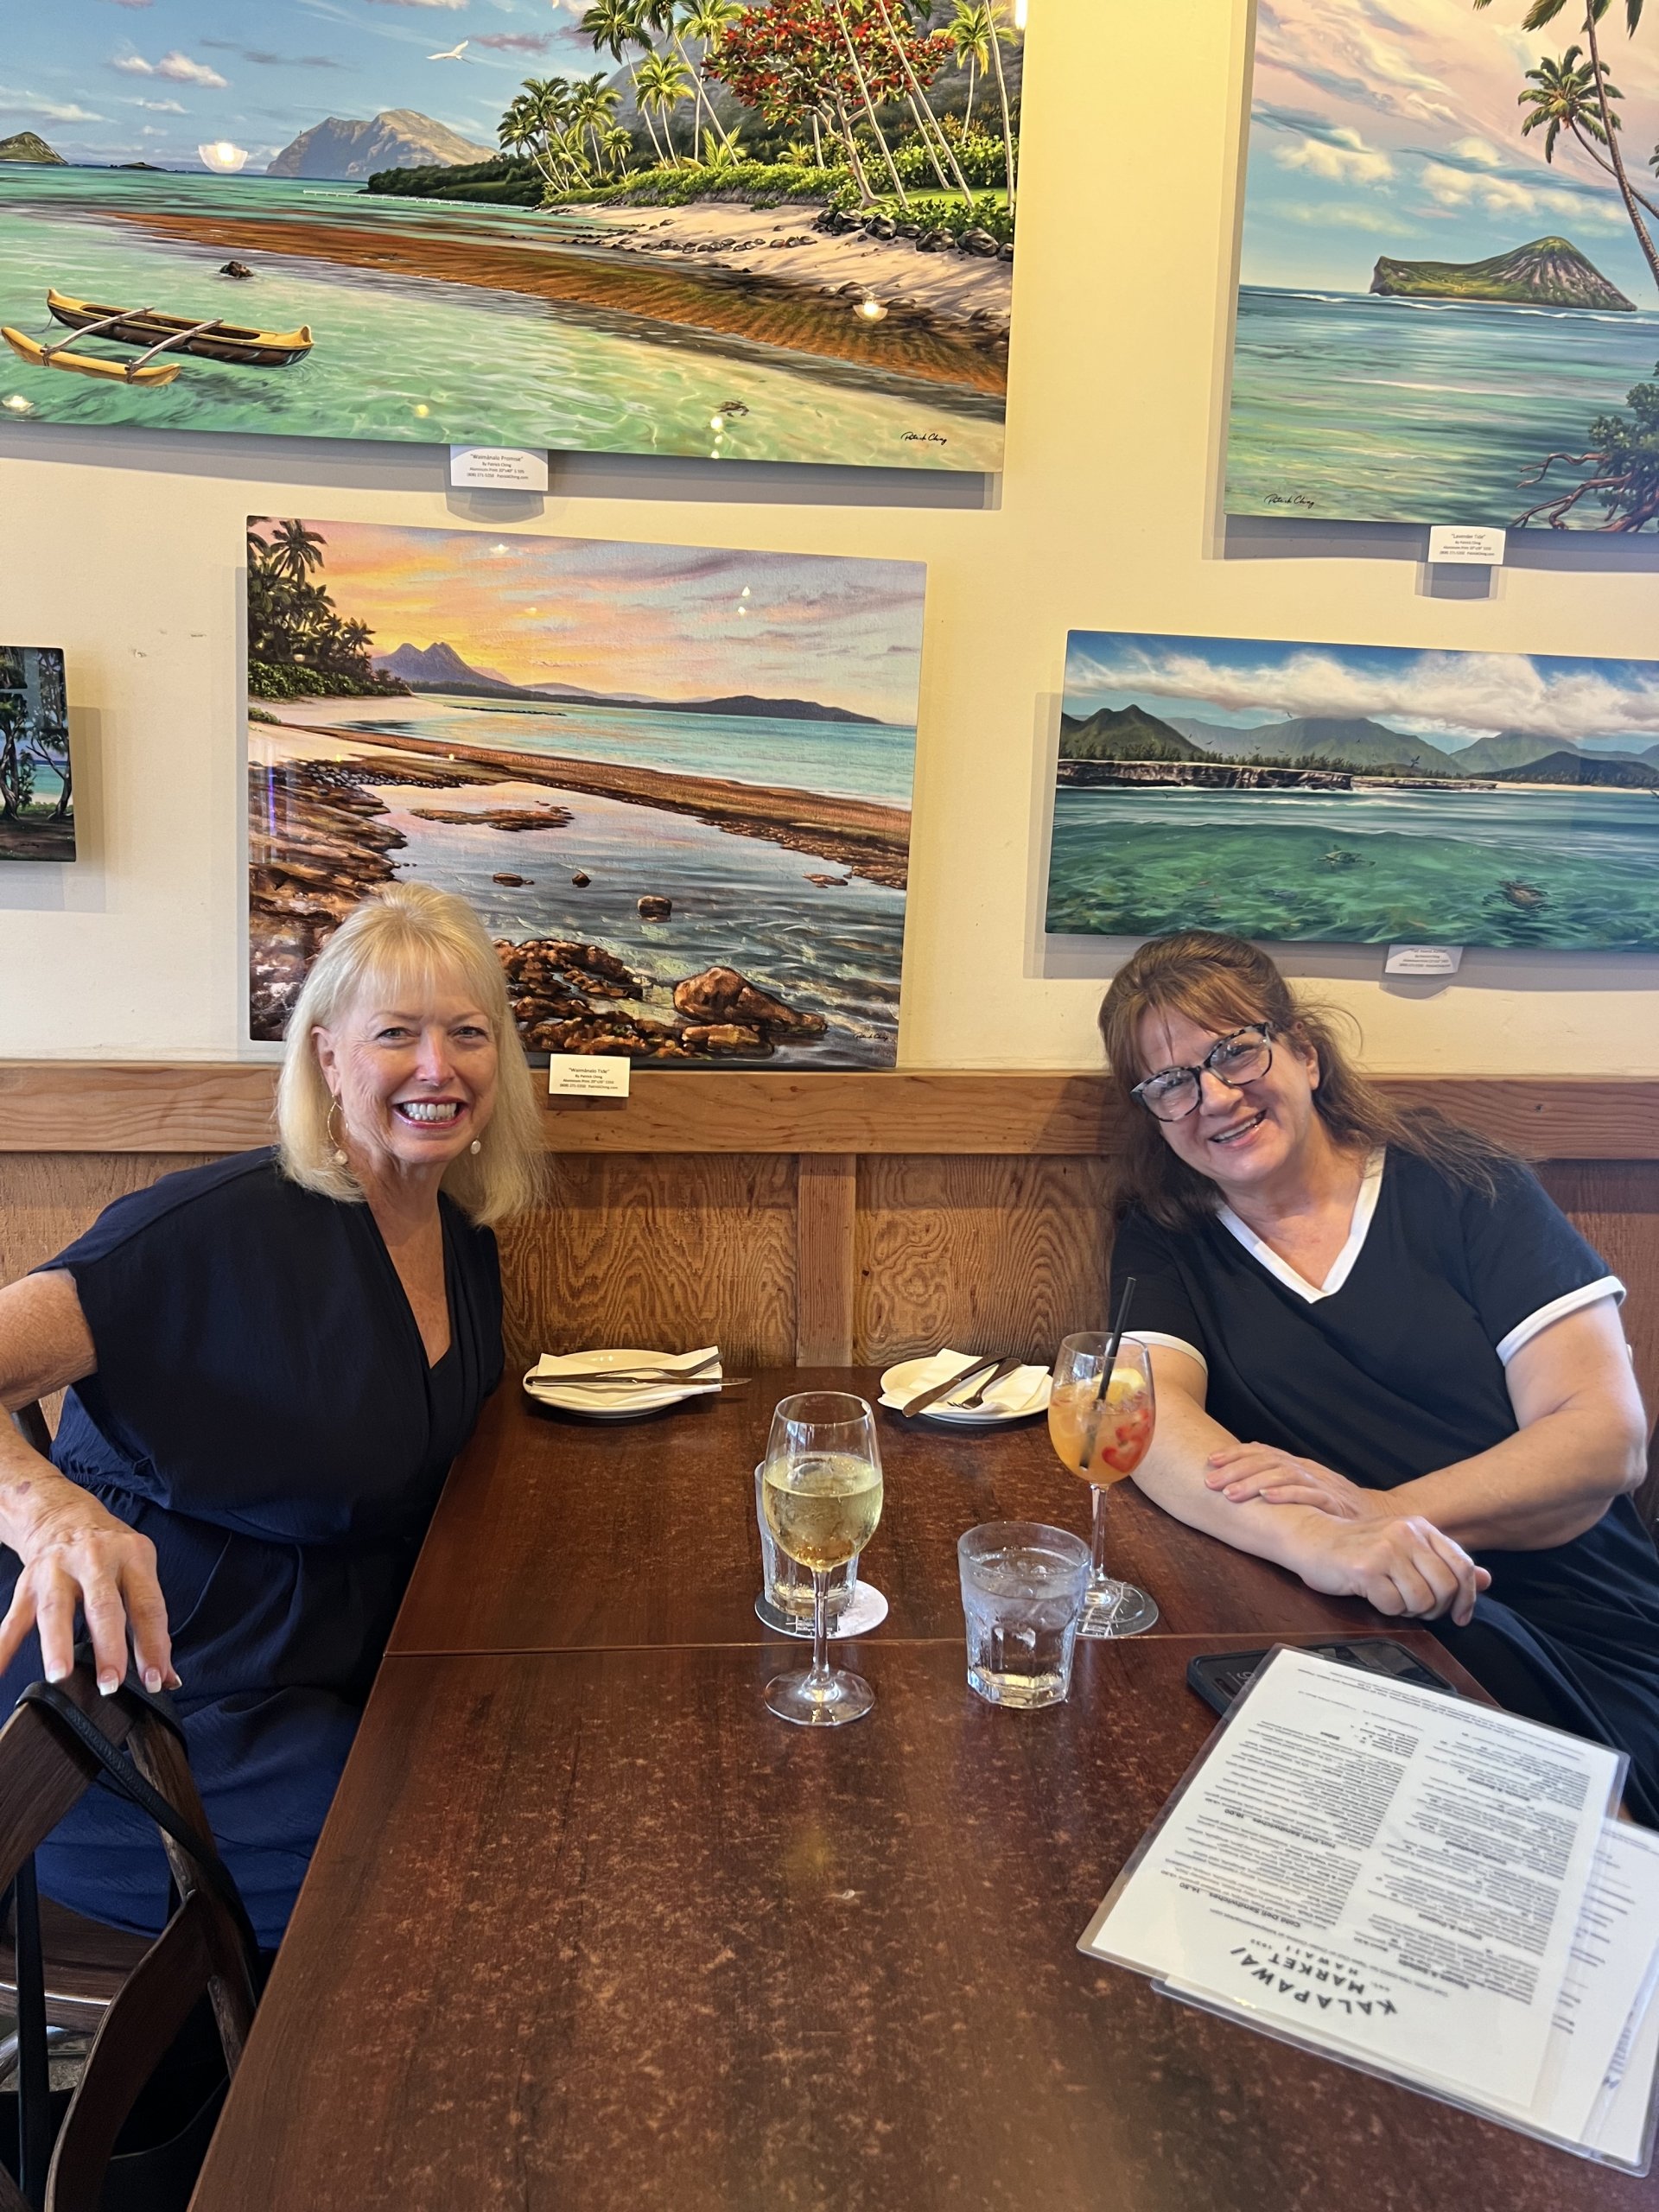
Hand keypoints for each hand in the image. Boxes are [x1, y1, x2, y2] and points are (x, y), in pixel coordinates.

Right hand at [0, 1495, 177, 1696]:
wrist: (66, 1517)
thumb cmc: (110, 1553)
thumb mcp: (140, 1573)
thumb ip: (151, 1625)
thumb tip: (167, 1677)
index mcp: (132, 1557)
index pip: (147, 1606)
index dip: (154, 1644)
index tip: (157, 1679)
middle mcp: (95, 1560)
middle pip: (103, 1605)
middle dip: (109, 1646)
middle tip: (111, 1683)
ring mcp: (57, 1570)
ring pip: (56, 1608)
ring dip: (57, 1644)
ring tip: (60, 1676)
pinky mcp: (27, 1584)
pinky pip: (13, 1619)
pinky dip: (4, 1646)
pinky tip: (1, 1669)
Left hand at [1206, 1443, 1384, 1520]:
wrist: (1378, 1518)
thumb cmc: (1334, 1506)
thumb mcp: (1305, 1488)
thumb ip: (1280, 1478)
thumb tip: (1244, 1470)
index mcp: (1297, 1465)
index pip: (1263, 1451)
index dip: (1235, 1454)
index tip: (1210, 1461)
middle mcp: (1307, 1469)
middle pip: (1268, 1461)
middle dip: (1236, 1470)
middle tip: (1211, 1481)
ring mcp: (1322, 1483)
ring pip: (1284, 1475)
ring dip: (1254, 1482)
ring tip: (1230, 1493)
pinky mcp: (1335, 1502)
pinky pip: (1310, 1495)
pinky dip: (1288, 1494)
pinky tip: (1267, 1498)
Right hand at [1291, 1513, 1490, 1627]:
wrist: (1312, 1538)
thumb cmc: (1359, 1547)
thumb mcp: (1405, 1548)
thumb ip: (1444, 1562)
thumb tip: (1486, 1579)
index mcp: (1420, 1527)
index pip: (1462, 1565)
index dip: (1467, 1597)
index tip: (1461, 1616)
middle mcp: (1406, 1533)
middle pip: (1446, 1586)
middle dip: (1436, 1608)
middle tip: (1419, 1609)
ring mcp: (1386, 1549)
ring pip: (1422, 1599)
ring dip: (1410, 1610)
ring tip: (1393, 1599)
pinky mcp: (1366, 1568)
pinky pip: (1393, 1605)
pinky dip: (1387, 1609)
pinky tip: (1374, 1596)